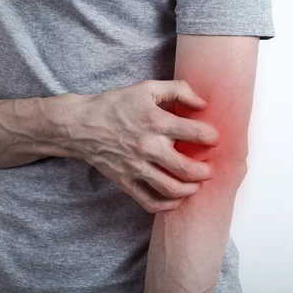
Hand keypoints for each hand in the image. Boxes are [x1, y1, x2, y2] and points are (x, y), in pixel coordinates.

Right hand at [64, 80, 219, 212]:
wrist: (80, 125)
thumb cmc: (113, 105)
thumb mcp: (146, 88)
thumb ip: (178, 90)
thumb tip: (202, 104)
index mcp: (156, 122)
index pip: (197, 134)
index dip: (212, 137)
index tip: (212, 138)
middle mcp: (148, 147)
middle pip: (188, 168)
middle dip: (206, 171)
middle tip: (209, 167)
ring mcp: (136, 167)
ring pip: (172, 189)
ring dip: (191, 189)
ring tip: (196, 184)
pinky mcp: (126, 181)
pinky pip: (150, 201)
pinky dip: (167, 205)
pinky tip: (176, 198)